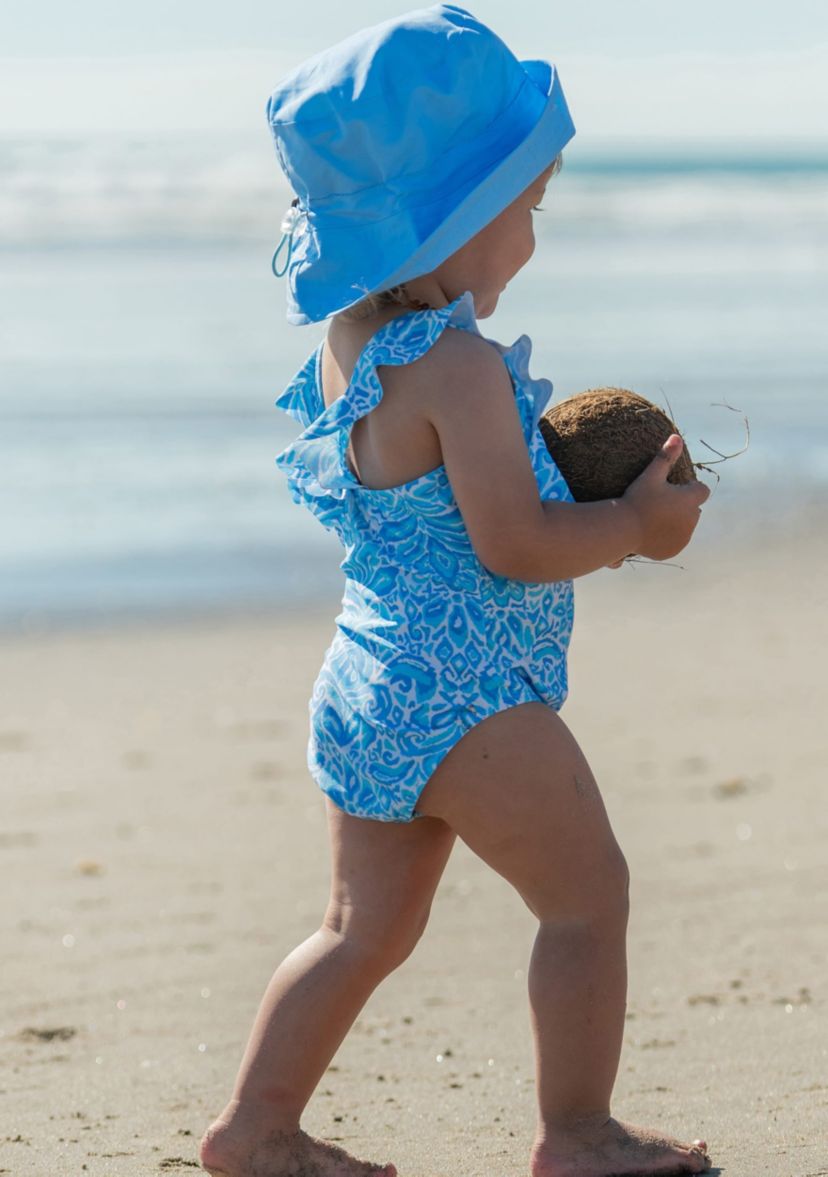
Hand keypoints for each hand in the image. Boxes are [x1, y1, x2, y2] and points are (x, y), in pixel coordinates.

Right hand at [621, 435, 709, 560]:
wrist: (623, 529)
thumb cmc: (637, 499)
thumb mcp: (650, 476)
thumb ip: (666, 457)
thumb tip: (677, 436)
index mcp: (691, 499)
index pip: (702, 490)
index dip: (690, 488)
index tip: (672, 489)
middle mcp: (692, 519)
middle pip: (694, 509)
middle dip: (683, 506)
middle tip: (659, 503)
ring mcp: (684, 537)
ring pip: (685, 526)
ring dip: (677, 522)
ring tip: (655, 518)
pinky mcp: (674, 550)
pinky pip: (675, 541)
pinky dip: (668, 537)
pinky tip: (653, 532)